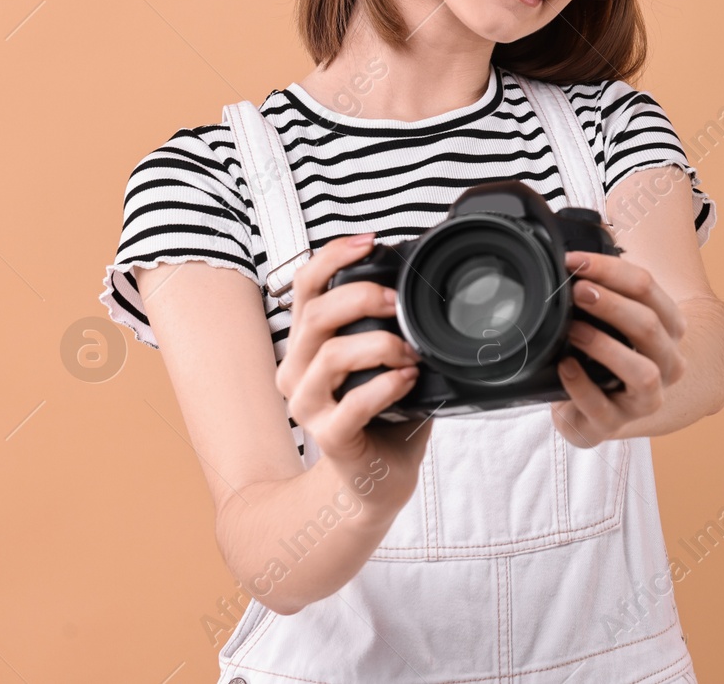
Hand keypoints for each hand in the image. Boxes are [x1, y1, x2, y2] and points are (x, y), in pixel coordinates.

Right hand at [276, 233, 429, 495]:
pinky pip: (354, 403)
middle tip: (397, 302)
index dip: (333, 256)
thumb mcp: (383, 362)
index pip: (305, 286)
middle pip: (315, 314)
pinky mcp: (328, 438)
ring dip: (380, 344)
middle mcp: (297, 371)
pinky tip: (409, 379)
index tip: (371, 242)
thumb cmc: (384, 417)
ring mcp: (308, 407)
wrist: (375, 481)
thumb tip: (426, 284)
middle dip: (362, 297)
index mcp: (307, 345)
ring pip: (332, 354)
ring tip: (411, 352)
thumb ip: (390, 326)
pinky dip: (388, 385)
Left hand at [550, 248, 688, 447]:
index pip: (648, 287)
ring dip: (605, 346)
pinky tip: (565, 367)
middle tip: (577, 290)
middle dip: (611, 303)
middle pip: (650, 325)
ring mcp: (647, 398)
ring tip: (573, 330)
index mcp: (670, 327)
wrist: (593, 408)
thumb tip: (573, 256)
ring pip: (643, 371)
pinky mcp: (616, 424)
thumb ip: (602, 290)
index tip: (574, 261)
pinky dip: (581, 385)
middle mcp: (668, 362)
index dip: (610, 269)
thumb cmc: (603, 356)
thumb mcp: (611, 320)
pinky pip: (603, 407)